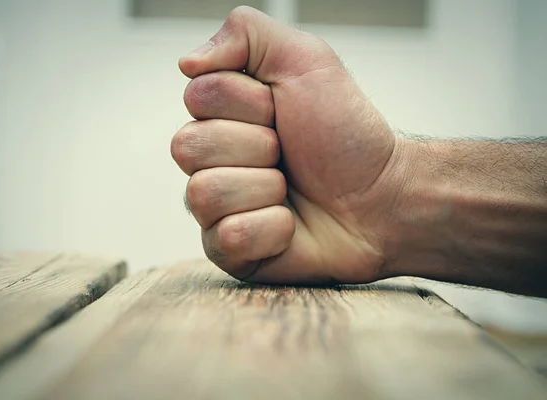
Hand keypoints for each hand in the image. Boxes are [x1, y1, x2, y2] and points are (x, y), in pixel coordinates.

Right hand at [171, 7, 404, 283]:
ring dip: (266, 189)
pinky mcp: (229, 251)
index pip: (198, 97)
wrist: (382, 196)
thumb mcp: (306, 60)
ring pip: (204, 194)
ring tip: (291, 190)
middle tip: (289, 154)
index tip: (283, 112)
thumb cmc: (346, 132)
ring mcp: (216, 209)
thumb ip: (246, 35)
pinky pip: (228, 237)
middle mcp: (210, 161)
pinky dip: (273, 229)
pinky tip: (290, 225)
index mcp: (220, 116)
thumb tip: (186, 63)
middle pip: (189, 147)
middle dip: (257, 147)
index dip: (250, 104)